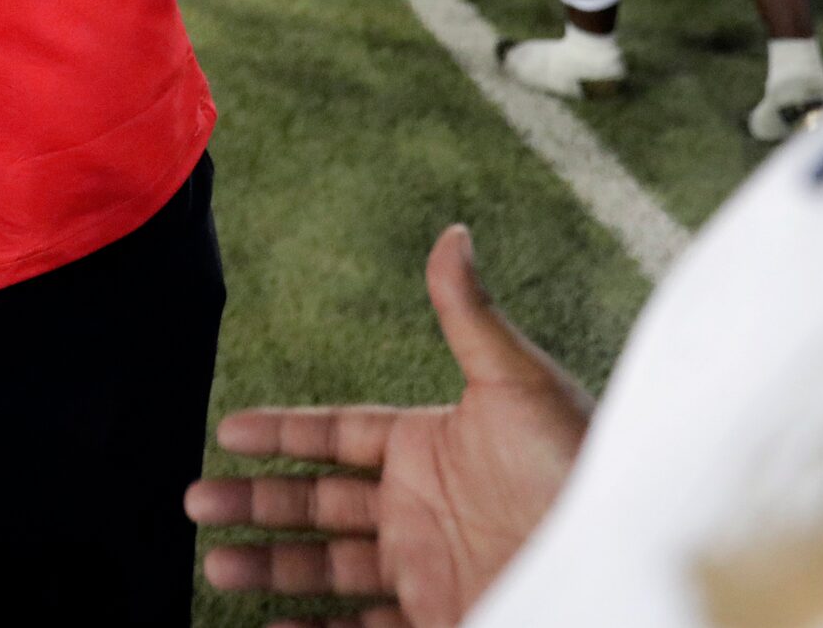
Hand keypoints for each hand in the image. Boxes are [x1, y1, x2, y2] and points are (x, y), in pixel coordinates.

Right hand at [187, 228, 590, 626]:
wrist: (626, 541)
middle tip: (196, 502)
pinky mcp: (447, 617)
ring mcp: (430, 568)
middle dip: (255, 504)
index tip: (226, 431)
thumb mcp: (519, 382)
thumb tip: (452, 234)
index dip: (280, 433)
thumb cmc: (583, 458)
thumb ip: (469, 315)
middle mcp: (420, 508)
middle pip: (317, 504)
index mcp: (429, 447)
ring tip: (216, 569)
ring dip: (272, 568)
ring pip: (329, 570)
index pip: (335, 436)